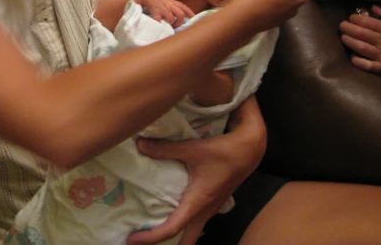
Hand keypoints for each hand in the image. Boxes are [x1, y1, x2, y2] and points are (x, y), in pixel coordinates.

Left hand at [127, 97, 264, 244]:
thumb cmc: (222, 151)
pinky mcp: (212, 203)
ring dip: (174, 236)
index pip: (172, 229)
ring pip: (191, 233)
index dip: (150, 238)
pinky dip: (182, 224)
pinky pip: (195, 222)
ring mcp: (210, 209)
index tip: (132, 239)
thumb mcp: (192, 149)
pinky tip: (170, 213)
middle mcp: (204, 211)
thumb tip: (140, 145)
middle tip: (141, 242)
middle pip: (184, 242)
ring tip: (151, 230)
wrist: (249, 150)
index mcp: (197, 203)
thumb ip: (165, 148)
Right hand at [136, 0, 194, 27]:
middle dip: (179, 21)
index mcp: (173, 3)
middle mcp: (170, 6)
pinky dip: (160, 24)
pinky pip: (158, 20)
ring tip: (168, 26)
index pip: (184, 7)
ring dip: (170, 23)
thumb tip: (181, 13)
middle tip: (176, 25)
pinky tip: (160, 26)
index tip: (193, 18)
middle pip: (180, 14)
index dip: (190, 13)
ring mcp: (163, 8)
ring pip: (171, 18)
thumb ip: (173, 5)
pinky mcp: (155, 11)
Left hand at [340, 5, 380, 85]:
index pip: (367, 22)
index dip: (354, 18)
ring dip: (349, 41)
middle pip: (360, 33)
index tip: (349, 18)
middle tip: (341, 26)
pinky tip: (352, 57)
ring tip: (343, 38)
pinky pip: (367, 65)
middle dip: (347, 28)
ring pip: (361, 47)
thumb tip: (372, 7)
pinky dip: (358, 61)